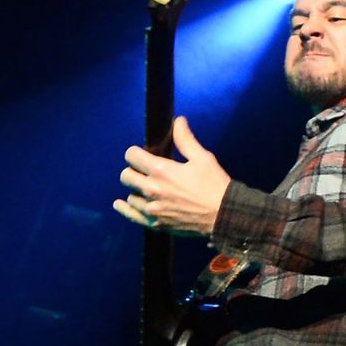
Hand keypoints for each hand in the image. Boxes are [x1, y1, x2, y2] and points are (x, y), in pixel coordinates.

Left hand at [114, 116, 232, 235]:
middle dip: (133, 170)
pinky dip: (125, 208)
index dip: (135, 152)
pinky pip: (131, 215)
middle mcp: (152, 190)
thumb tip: (178, 122)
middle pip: (125, 176)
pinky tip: (121, 203)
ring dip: (136, 190)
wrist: (224, 216)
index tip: (141, 154)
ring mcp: (152, 209)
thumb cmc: (215, 186)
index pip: (131, 156)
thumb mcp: (203, 158)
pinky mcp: (156, 224)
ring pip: (129, 196)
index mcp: (161, 171)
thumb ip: (185, 140)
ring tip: (146, 189)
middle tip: (144, 171)